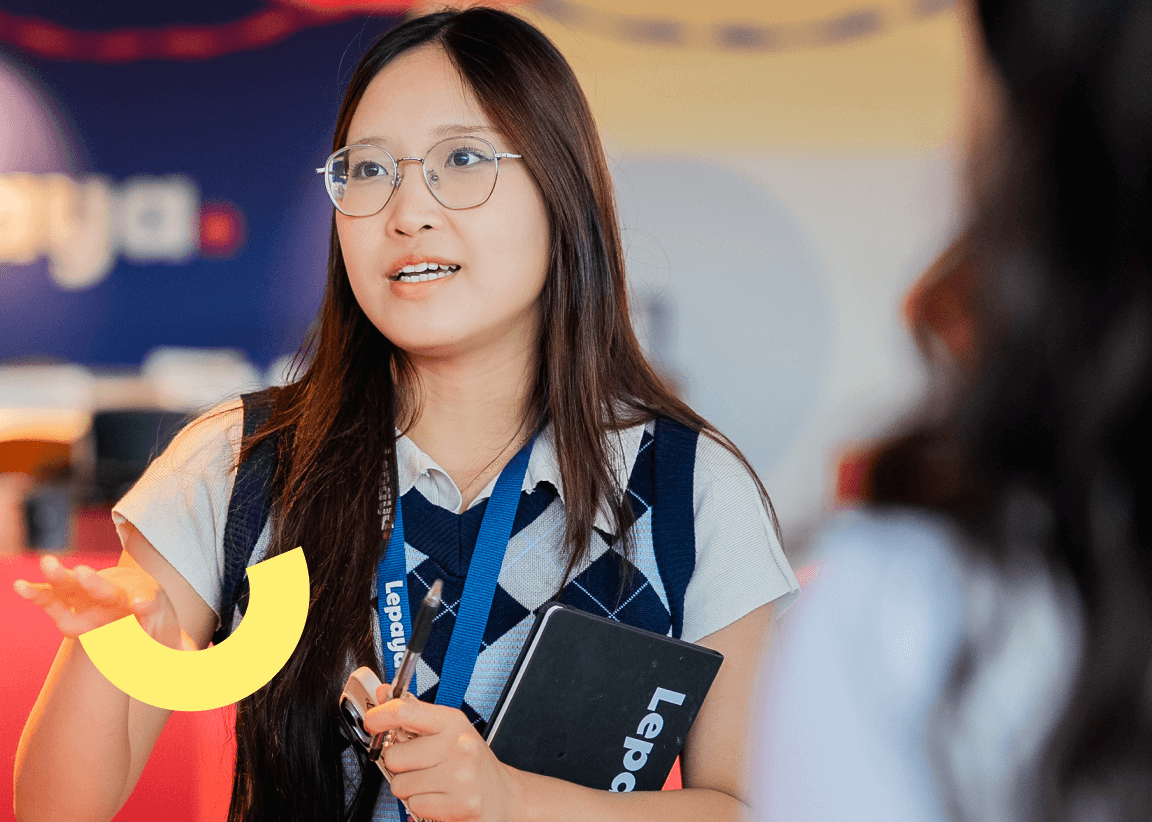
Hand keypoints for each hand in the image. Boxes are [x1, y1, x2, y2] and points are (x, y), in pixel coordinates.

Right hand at [13, 554, 189, 650]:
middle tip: (86, 575)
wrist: (134, 596)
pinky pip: (54, 593)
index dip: (145, 602)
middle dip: (97, 584)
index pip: (148, 602)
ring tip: (48, 564)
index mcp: (148, 602)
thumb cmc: (154, 620)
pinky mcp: (73, 598)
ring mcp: (94, 593)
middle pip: (108, 589)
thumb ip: (182, 648)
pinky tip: (20, 585)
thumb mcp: (171, 635)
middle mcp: (119, 594)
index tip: (142, 603)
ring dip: (62, 575)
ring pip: (77, 583)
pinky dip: (37, 590)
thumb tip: (200, 660)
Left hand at [366, 689, 524, 821]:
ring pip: (400, 785)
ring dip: (410, 788)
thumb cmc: (472, 762)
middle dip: (400, 766)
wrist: (505, 796)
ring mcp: (460, 777)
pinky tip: (440, 798)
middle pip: (394, 756)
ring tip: (432, 783)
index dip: (379, 716)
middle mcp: (458, 746)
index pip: (404, 711)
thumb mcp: (448, 730)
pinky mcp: (459, 805)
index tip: (372, 722)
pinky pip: (414, 806)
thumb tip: (383, 693)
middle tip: (419, 766)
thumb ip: (413, 713)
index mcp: (452, 722)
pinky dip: (421, 805)